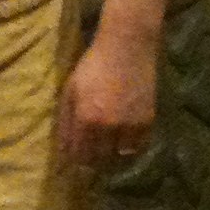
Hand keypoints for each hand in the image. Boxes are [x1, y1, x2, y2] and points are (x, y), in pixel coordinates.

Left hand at [57, 30, 158, 167]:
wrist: (127, 48)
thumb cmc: (93, 66)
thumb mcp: (70, 90)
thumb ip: (65, 120)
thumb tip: (62, 147)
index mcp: (85, 119)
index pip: (78, 154)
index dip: (74, 158)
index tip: (74, 157)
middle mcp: (107, 127)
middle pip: (98, 159)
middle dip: (91, 160)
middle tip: (90, 156)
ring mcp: (129, 125)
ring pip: (119, 156)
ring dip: (111, 156)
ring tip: (107, 150)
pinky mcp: (147, 121)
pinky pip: (138, 146)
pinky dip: (130, 148)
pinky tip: (124, 142)